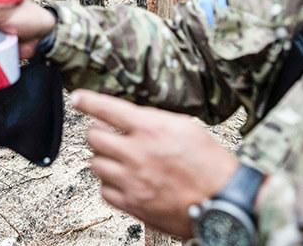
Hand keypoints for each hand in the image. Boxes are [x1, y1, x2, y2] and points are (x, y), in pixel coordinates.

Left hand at [71, 90, 239, 237]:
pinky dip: (109, 184)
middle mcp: (136, 153)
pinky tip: (122, 180)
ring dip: (103, 158)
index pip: (106, 108)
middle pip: (93, 137)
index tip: (78, 98)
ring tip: (119, 158)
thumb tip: (133, 117)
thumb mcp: (186, 127)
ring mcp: (132, 180)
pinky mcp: (133, 203)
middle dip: (98, 132)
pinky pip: (104, 190)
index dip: (87, 101)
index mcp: (150, 129)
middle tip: (106, 134)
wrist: (225, 202)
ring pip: (95, 163)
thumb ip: (154, 120)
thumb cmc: (212, 165)